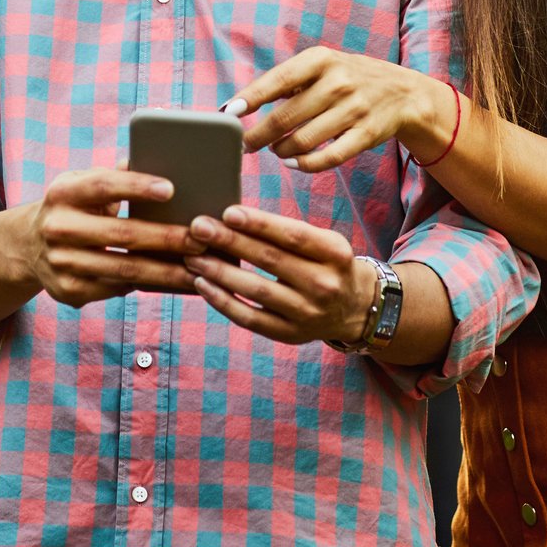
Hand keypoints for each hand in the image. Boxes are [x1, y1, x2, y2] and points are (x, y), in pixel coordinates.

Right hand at [19, 167, 203, 307]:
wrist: (28, 245)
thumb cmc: (74, 206)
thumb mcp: (83, 183)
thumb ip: (117, 175)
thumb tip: (161, 157)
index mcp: (63, 192)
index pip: (102, 186)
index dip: (136, 186)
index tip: (171, 189)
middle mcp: (58, 227)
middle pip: (121, 233)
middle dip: (167, 237)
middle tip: (202, 237)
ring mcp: (62, 262)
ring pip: (124, 268)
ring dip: (167, 270)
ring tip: (200, 267)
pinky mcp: (69, 291)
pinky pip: (118, 289)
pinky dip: (150, 286)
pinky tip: (176, 283)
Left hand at [183, 205, 375, 346]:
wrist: (354, 308)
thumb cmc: (327, 264)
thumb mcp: (322, 242)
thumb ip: (286, 232)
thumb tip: (232, 217)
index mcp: (335, 253)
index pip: (293, 235)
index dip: (259, 223)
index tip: (227, 211)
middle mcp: (324, 284)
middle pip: (270, 260)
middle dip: (230, 242)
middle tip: (198, 228)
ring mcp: (308, 313)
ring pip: (256, 290)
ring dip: (219, 272)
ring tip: (192, 256)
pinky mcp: (291, 334)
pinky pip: (250, 318)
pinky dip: (223, 301)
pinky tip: (203, 284)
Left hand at [227, 47, 452, 172]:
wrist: (403, 93)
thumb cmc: (348, 78)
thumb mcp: (322, 65)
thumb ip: (287, 81)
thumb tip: (242, 104)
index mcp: (321, 59)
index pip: (278, 79)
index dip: (251, 97)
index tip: (230, 112)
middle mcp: (338, 81)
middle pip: (285, 117)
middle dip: (259, 135)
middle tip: (246, 145)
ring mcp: (355, 108)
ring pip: (304, 140)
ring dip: (281, 151)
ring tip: (275, 151)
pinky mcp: (367, 134)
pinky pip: (329, 157)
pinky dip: (305, 165)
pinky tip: (293, 163)